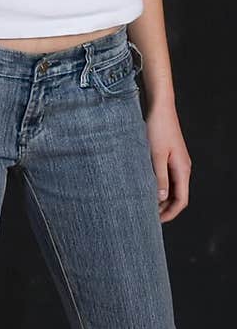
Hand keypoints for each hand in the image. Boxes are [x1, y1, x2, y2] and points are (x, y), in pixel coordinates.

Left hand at [145, 104, 190, 221]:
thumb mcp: (156, 154)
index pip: (181, 200)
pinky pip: (166, 176)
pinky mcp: (169, 155)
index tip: (156, 222)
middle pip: (177, 195)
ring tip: (144, 204)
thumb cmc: (158, 128)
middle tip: (147, 216)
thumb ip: (159, 177)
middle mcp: (183, 167)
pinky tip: (144, 186)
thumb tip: (160, 198)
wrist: (159, 106)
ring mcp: (176, 161)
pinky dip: (158, 185)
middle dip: (165, 208)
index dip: (170, 213)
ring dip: (161, 197)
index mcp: (183, 169)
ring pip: (172, 186)